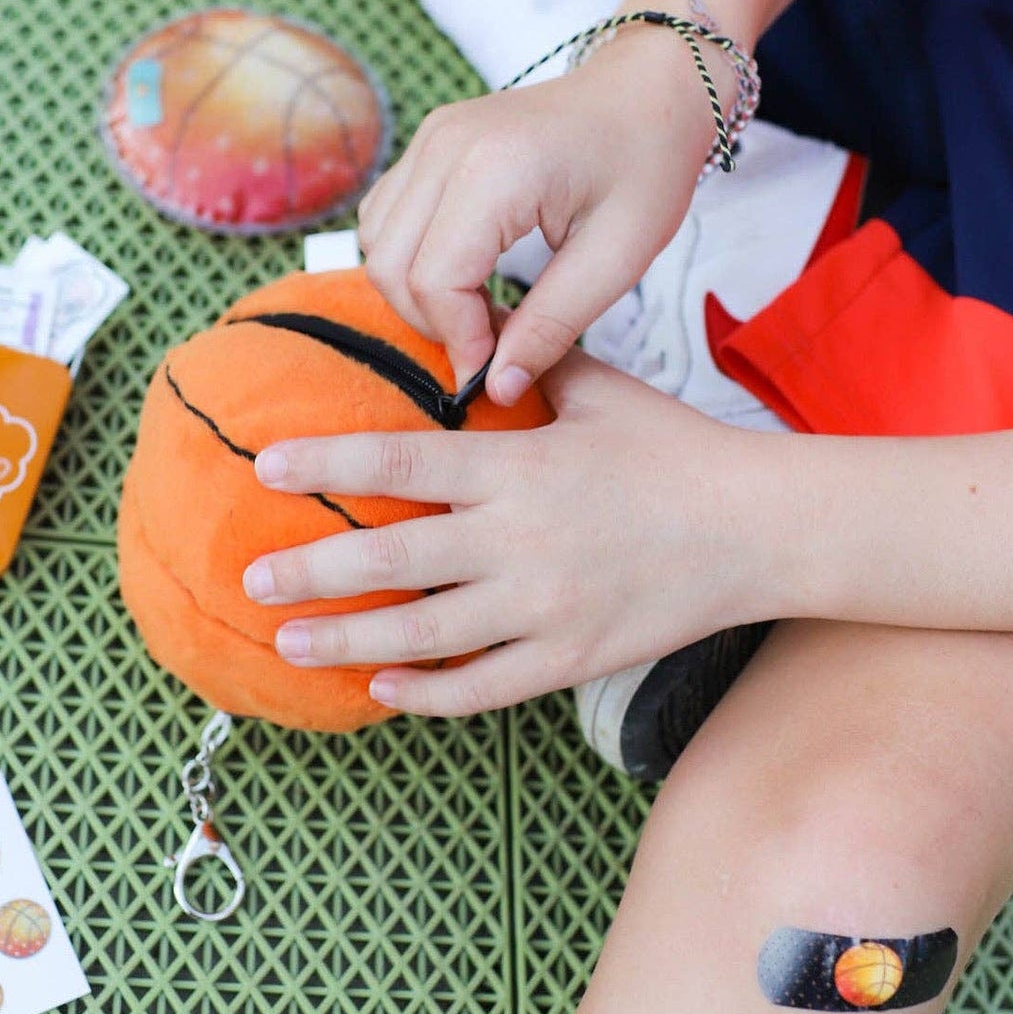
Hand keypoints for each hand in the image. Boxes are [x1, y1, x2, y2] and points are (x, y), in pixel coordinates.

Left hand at [240, 350, 784, 716]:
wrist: (761, 529)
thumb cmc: (678, 451)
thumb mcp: (602, 390)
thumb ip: (536, 359)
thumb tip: (487, 321)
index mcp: (519, 464)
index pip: (402, 457)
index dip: (328, 463)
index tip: (265, 466)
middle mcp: (520, 537)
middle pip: (393, 556)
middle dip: (313, 569)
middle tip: (251, 577)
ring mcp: (544, 605)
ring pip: (425, 632)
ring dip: (348, 639)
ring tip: (288, 640)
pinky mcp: (570, 656)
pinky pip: (483, 685)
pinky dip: (428, 692)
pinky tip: (382, 688)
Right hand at [357, 25, 728, 404]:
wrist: (649, 92)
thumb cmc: (646, 165)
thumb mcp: (616, 260)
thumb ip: (552, 327)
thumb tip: (498, 389)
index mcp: (497, 169)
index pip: (434, 279)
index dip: (457, 339)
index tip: (494, 371)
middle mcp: (447, 145)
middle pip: (390, 264)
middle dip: (431, 321)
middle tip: (488, 346)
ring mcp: (431, 137)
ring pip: (376, 242)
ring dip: (416, 292)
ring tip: (478, 310)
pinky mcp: (428, 141)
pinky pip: (386, 216)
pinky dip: (410, 258)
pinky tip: (464, 274)